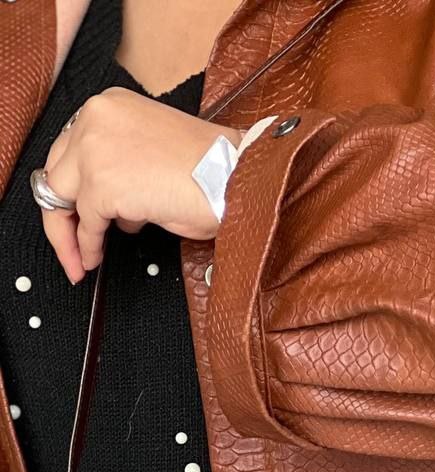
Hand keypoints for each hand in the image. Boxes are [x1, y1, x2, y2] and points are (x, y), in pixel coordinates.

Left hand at [40, 87, 242, 283]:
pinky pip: (86, 223)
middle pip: (58, 173)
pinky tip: (95, 258)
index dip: (70, 190)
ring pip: (62, 198)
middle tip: (70, 244)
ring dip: (71, 235)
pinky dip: (88, 245)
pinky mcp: (103, 183)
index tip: (73, 216)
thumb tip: (101, 205)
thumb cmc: (210, 170)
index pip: (70, 150)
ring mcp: (95, 149)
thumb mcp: (152, 154)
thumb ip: (120, 165)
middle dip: (62, 215)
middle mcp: (96, 119)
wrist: (234, 177)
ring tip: (84, 259)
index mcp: (110, 106)